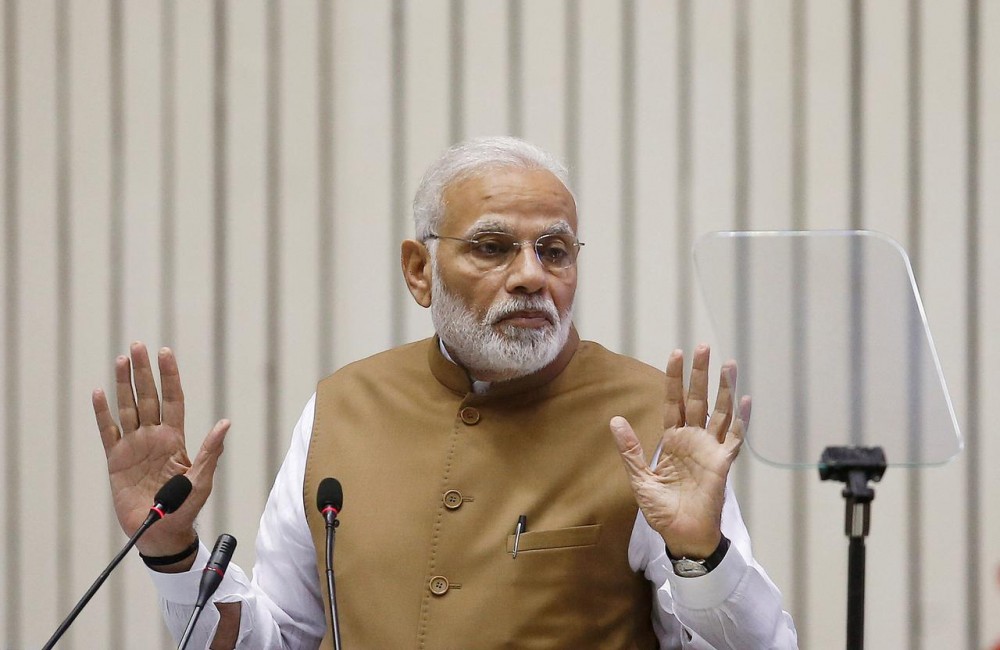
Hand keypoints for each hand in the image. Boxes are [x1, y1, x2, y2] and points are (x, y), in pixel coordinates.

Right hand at [93, 342, 229, 560]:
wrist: (161, 532)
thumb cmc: (186, 507)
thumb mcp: (201, 479)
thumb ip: (210, 451)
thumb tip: (225, 423)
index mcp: (175, 438)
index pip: (172, 399)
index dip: (169, 376)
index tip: (164, 352)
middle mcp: (153, 436)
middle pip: (148, 397)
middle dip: (143, 372)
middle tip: (137, 345)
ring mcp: (134, 446)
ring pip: (127, 408)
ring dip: (122, 385)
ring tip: (120, 360)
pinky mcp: (116, 460)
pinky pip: (107, 431)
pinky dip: (102, 413)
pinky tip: (98, 392)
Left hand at [610, 344, 747, 557]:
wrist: (681, 535)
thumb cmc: (662, 510)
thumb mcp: (639, 479)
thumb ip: (631, 450)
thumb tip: (615, 421)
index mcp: (673, 440)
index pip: (673, 402)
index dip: (674, 378)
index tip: (676, 353)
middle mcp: (693, 440)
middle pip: (698, 399)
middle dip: (700, 374)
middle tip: (703, 346)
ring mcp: (710, 450)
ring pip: (720, 412)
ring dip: (725, 389)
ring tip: (728, 364)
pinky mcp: (723, 464)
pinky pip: (735, 438)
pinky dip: (741, 420)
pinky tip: (745, 400)